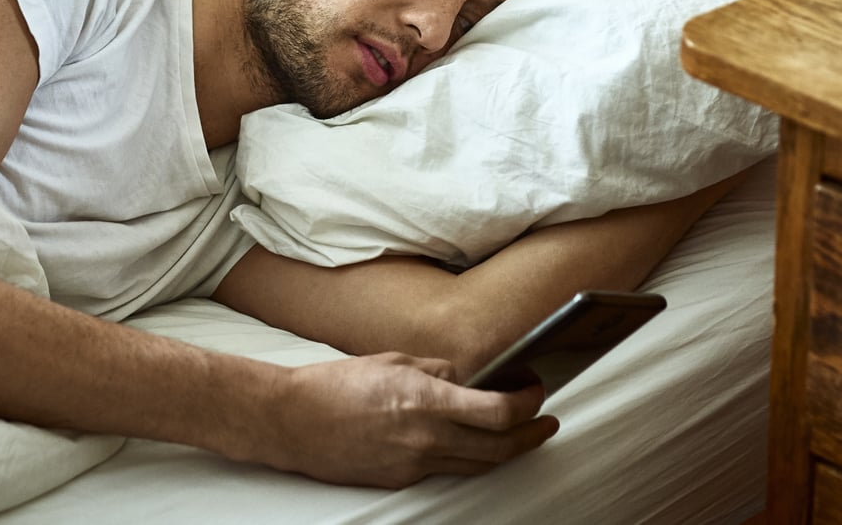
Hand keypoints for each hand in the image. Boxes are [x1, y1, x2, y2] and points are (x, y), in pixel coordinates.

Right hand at [246, 352, 557, 487]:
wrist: (295, 422)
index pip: (499, 411)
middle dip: (531, 434)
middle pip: (499, 447)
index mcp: (426, 401)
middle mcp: (426, 438)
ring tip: (520, 434)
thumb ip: (440, 371)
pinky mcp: (402, 480)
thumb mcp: (394, 362)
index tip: (536, 391)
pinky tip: (470, 442)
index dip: (528, 402)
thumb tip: (474, 377)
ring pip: (478, 464)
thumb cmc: (338, 385)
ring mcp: (415, 464)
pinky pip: (446, 470)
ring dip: (505, 450)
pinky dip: (467, 456)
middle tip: (546, 422)